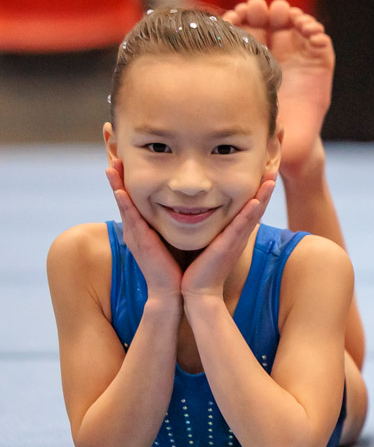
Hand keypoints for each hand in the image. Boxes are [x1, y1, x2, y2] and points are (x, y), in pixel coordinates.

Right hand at [106, 159, 181, 297]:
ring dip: (116, 184)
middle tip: (112, 155)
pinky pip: (130, 219)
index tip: (126, 160)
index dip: (128, 180)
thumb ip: (178, 224)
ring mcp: (136, 235)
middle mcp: (137, 229)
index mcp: (145, 228)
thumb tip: (191, 208)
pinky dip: (124, 204)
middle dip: (118, 177)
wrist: (178, 291)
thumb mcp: (176, 238)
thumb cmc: (181, 267)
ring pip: (124, 204)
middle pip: (124, 197)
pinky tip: (119, 190)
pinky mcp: (141, 242)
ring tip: (110, 165)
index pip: (134, 198)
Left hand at [181, 176, 276, 299]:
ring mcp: (236, 240)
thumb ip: (203, 226)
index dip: (257, 188)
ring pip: (253, 212)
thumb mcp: (204, 241)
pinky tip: (257, 200)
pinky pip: (242, 226)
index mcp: (233, 231)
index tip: (261, 170)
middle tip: (273, 165)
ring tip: (271, 177)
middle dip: (265, 186)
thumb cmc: (196, 267)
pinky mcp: (230, 246)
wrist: (196, 291)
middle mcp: (238, 233)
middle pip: (256, 205)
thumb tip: (193, 208)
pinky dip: (250, 213)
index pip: (248, 205)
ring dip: (264, 195)